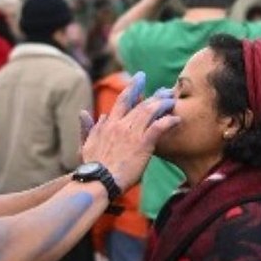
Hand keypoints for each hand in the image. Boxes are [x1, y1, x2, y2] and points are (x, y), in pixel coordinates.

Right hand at [80, 72, 178, 189]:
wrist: (99, 180)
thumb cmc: (92, 166)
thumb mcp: (85, 144)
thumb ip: (86, 128)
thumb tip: (83, 112)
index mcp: (108, 124)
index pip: (122, 100)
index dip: (132, 88)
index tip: (140, 79)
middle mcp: (120, 124)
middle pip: (140, 104)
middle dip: (154, 95)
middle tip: (166, 90)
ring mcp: (132, 133)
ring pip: (150, 111)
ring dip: (163, 104)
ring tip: (173, 101)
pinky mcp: (143, 144)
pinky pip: (158, 127)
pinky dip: (168, 121)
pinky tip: (177, 119)